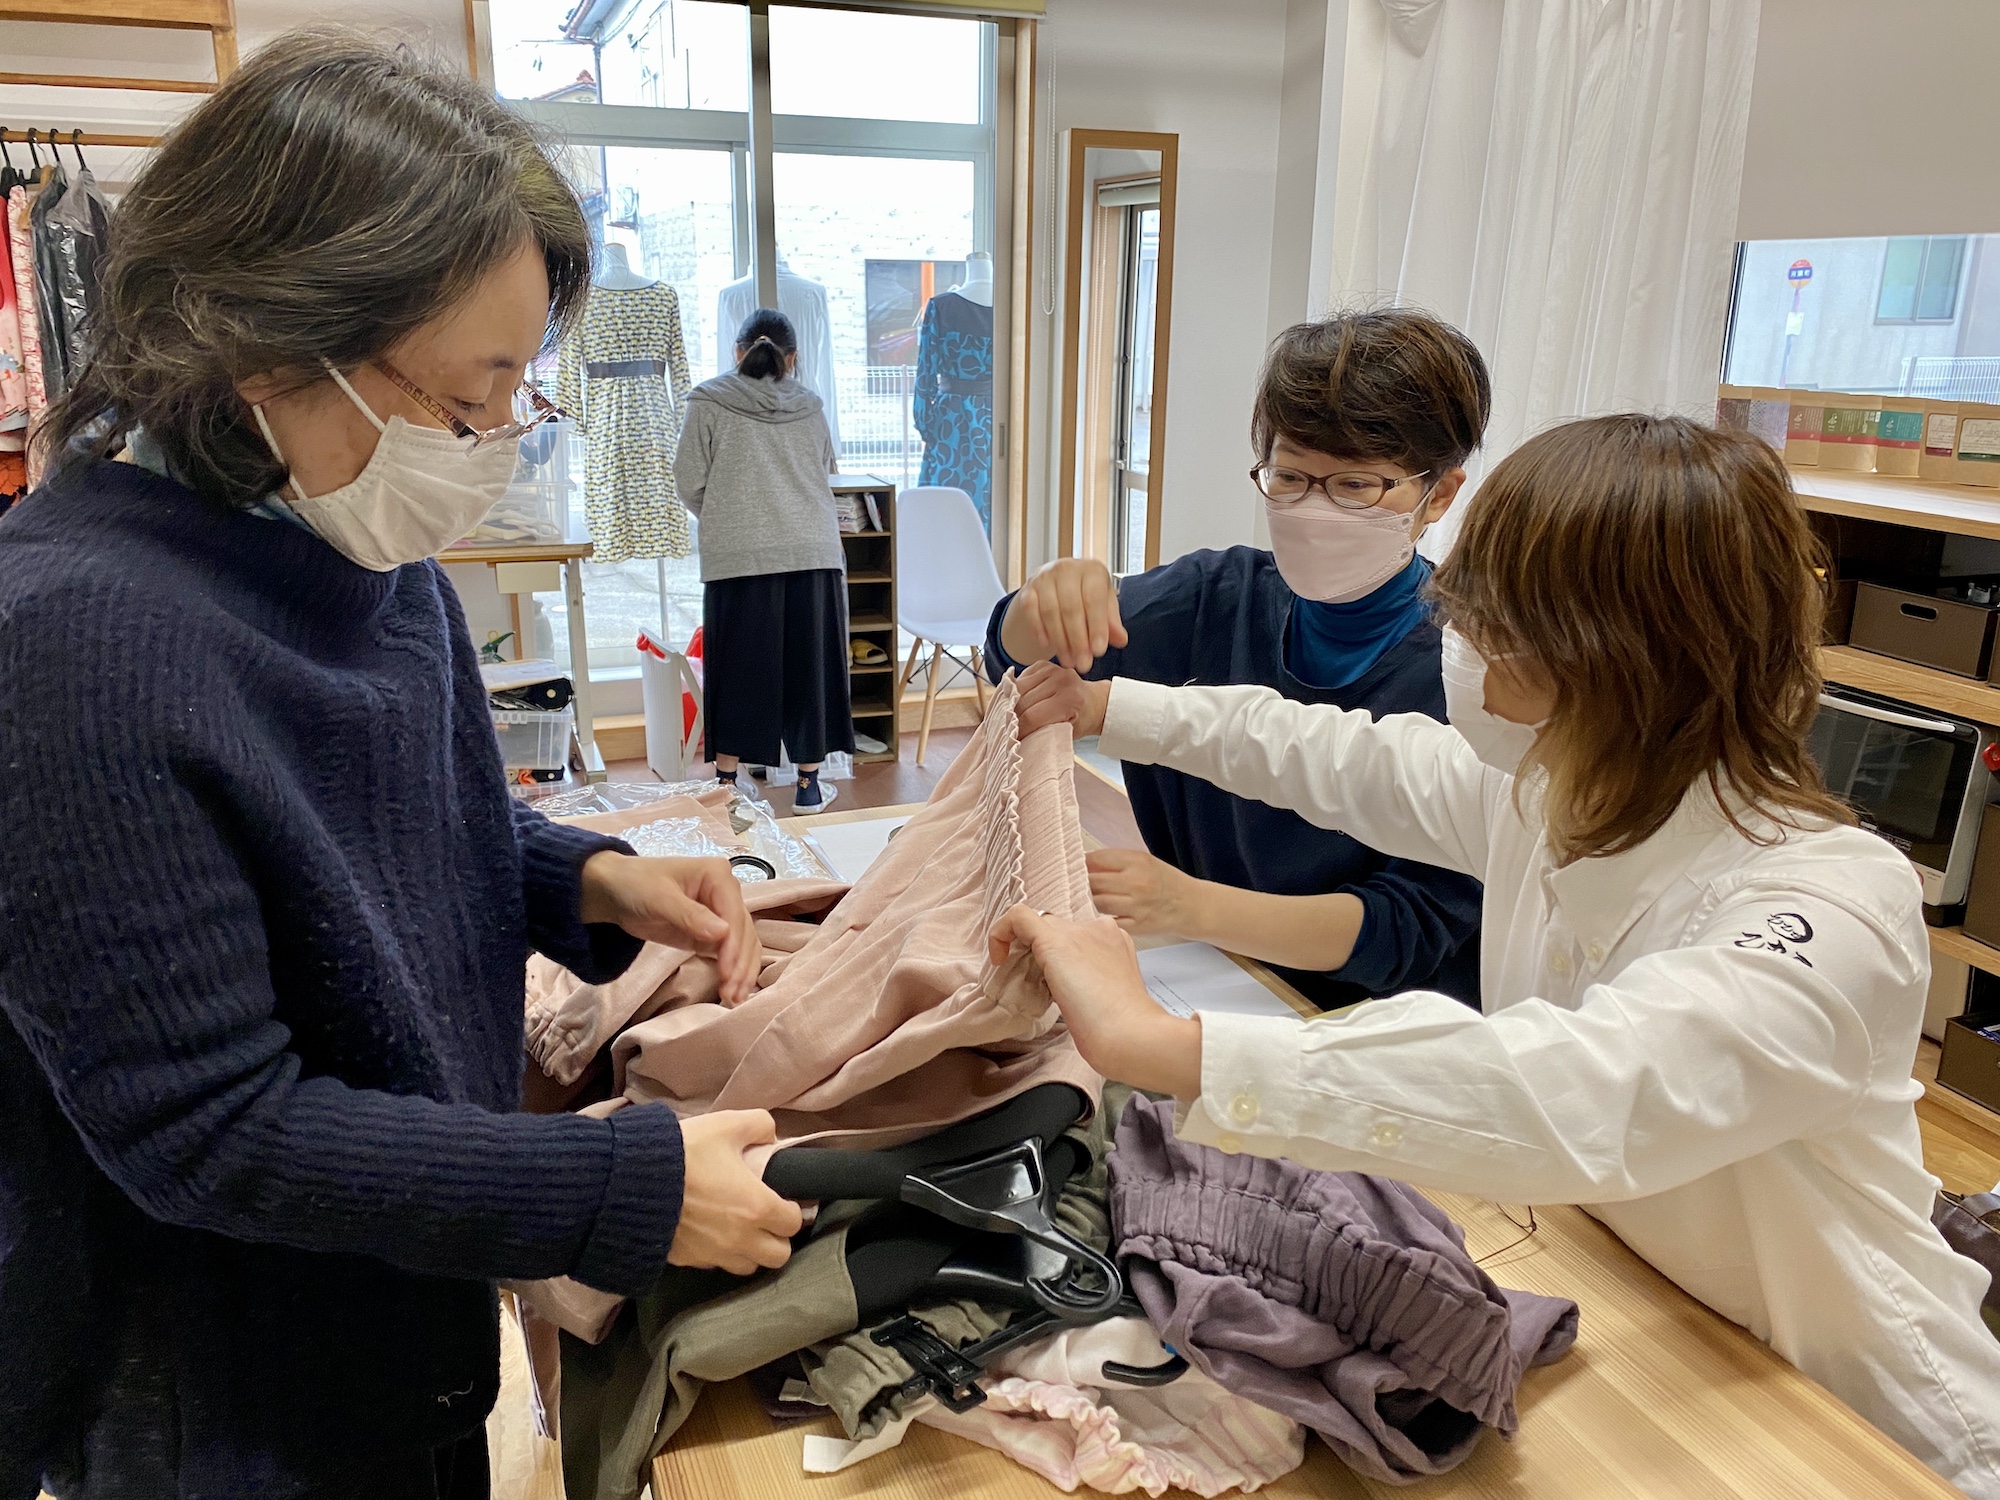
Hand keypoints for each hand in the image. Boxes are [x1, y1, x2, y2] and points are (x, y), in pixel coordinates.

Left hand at [580, 853, 760, 1004]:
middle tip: (731, 995)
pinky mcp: (712, 934)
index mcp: (718, 875)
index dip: (734, 945)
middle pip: (744, 932)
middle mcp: (726, 893)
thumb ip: (689, 915)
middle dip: (740, 964)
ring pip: (743, 945)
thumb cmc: (635, 885)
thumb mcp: (658, 898)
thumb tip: (723, 933)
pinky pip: (730, 953)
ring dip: (741, 972)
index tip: (727, 972)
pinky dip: (733, 971)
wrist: (614, 892)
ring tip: (733, 999)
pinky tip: (731, 991)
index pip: (734, 913)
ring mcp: (721, 914)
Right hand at [669, 1110, 803, 1275]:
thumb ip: (758, 1125)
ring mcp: (714, 1255)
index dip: (791, 1210)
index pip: (793, 1223)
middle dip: (777, 1239)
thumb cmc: (684, 1152)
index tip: (782, 1200)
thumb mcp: (725, 1124)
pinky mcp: (688, 1261)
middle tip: (766, 1220)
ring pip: (748, 1266)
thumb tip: (771, 1137)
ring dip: (750, 1251)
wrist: (630, 1182)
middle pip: (778, 1256)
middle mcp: (741, 1238)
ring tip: (740, 1230)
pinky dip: (719, 1255)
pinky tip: (710, 1235)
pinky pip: (714, 1266)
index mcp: (757, 1206)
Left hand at [987, 905, 1201, 1097]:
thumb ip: (1090, 984)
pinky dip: (1001, 932)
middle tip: (1035, 986)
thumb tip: (1068, 992)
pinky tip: (997, 958)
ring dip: (1025, 948)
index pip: (1078, 937)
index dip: (1059, 957)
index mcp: (1115, 941)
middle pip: (1057, 928)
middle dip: (1041, 953)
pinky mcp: (1054, 941)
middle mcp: (1099, 928)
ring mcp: (1078, 932)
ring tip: (1023, 981)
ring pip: (1039, 923)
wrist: (1129, 1035)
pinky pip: (1018, 916)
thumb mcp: (1109, 999)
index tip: (1053, 986)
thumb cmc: (1122, 1032)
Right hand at [1004, 558, 1127, 671]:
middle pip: (1071, 608)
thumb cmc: (1085, 596)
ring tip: (1068, 661)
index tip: (1098, 651)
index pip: (1094, 600)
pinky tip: (1046, 645)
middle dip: (1077, 640)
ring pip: (1050, 612)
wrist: (1056, 585)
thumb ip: (1111, 622)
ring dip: (1059, 641)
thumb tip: (1121, 640)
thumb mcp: (1103, 606)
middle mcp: (1067, 568)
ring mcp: (1044, 577)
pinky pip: (1031, 611)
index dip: (1097, 627)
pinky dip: (1038, 629)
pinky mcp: (1027, 588)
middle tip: (1083, 664)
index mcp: (1092, 570)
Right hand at [1016, 661, 1111, 738]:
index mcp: (1069, 700)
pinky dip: (1014, 692)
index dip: (1018, 731)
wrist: (1094, 702)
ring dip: (1010, 703)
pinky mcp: (1043, 665)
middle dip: (1012, 718)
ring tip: (1011, 716)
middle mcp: (1061, 680)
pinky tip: (1019, 701)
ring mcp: (1052, 669)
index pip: (1031, 717)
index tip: (1012, 740)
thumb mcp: (1066, 734)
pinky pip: (1019, 679)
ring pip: (1016, 688)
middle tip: (1008, 729)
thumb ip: (1044, 735)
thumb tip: (1018, 738)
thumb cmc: (1081, 722)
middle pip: (1021, 702)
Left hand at [1086, 848, 1202, 937]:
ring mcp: (1136, 906)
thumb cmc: (1164, 881)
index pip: (1096, 859)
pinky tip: (1104, 913)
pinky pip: (1108, 921)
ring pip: (1097, 902)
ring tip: (1093, 897)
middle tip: (1078, 884)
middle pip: (1093, 882)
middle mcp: (1137, 883)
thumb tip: (1082, 862)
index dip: (1081, 863)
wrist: (1191, 905)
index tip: (1073, 865)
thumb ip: (1115, 861)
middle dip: (1082, 883)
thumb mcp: (1144, 861)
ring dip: (1091, 900)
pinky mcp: (1137, 926)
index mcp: (1137, 861)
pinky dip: (1102, 917)